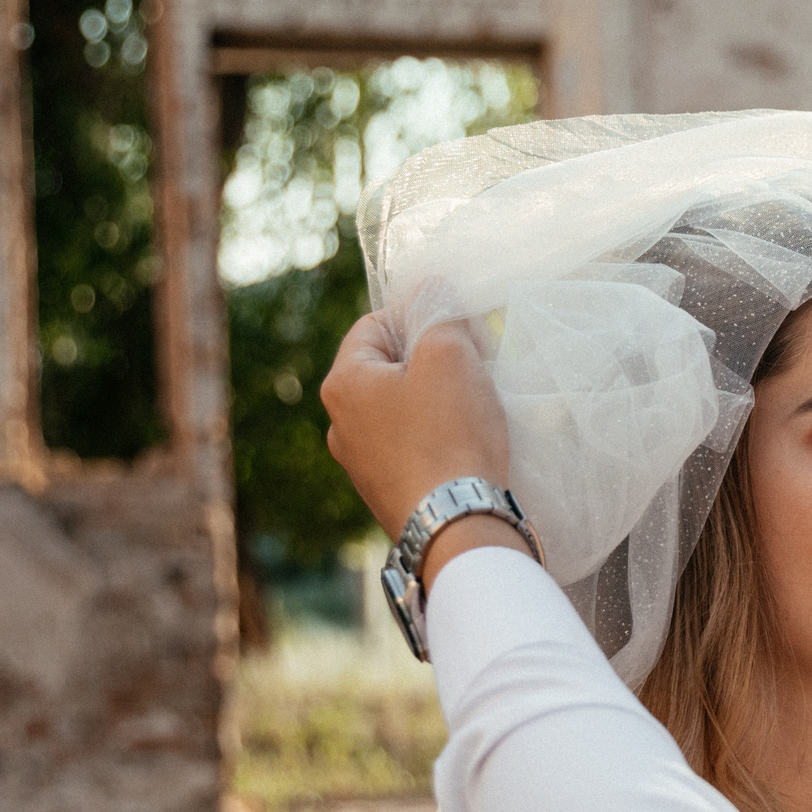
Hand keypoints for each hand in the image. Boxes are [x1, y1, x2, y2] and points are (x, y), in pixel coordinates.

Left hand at [322, 314, 512, 540]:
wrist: (456, 524)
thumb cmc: (450, 432)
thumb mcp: (449, 353)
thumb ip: (439, 311)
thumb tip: (432, 288)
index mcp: (342, 383)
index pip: (376, 324)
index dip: (421, 318)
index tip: (461, 332)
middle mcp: (339, 424)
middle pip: (388, 368)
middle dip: (430, 362)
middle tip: (473, 369)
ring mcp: (359, 464)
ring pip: (400, 409)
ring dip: (436, 401)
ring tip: (473, 411)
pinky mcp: (386, 492)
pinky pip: (410, 447)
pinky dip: (436, 438)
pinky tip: (464, 447)